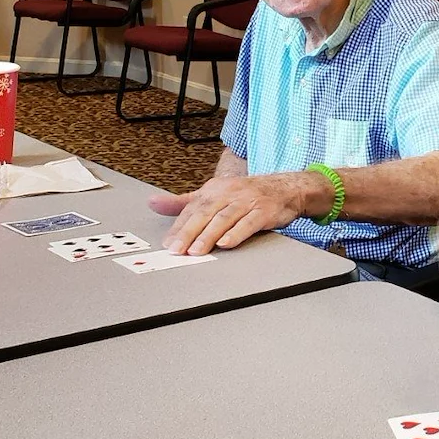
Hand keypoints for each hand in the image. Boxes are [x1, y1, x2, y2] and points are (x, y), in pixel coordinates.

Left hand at [147, 173, 315, 254]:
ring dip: (209, 235)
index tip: (167, 243)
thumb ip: (183, 202)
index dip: (178, 226)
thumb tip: (153, 203)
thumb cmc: (246, 194)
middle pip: (205, 213)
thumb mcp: (213, 194)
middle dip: (189, 232)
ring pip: (224, 219)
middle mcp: (229, 193)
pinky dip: (237, 234)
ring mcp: (247, 201)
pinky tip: (226, 244)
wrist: (285, 188)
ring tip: (196, 251)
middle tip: (176, 249)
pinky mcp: (264, 211)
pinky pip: (248, 223)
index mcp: (214, 189)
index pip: (192, 209)